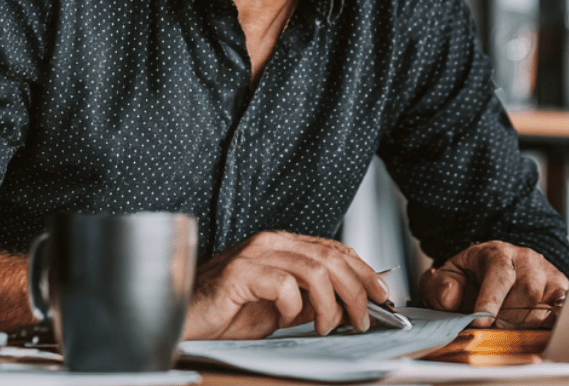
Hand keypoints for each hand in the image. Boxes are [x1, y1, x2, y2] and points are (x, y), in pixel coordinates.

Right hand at [182, 231, 389, 340]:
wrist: (186, 320)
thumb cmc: (228, 313)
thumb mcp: (282, 308)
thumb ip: (312, 300)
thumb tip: (351, 304)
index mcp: (282, 245)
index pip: (335, 249)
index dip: (363, 270)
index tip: (381, 293)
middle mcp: (271, 242)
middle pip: (331, 258)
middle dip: (356, 290)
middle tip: (363, 318)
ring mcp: (254, 254)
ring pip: (314, 271)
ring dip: (331, 304)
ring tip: (327, 326)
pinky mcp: (240, 273)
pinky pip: (284, 286)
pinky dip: (294, 308)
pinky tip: (287, 320)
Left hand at [419, 241, 568, 327]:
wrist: (496, 268)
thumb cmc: (472, 277)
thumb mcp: (448, 276)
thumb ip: (439, 285)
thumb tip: (450, 295)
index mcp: (496, 253)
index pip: (499, 273)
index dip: (491, 299)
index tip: (481, 321)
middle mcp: (526, 260)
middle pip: (525, 294)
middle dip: (507, 318)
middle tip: (492, 330)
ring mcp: (547, 275)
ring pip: (543, 307)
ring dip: (525, 326)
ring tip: (508, 329)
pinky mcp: (561, 291)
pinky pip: (560, 313)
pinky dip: (550, 326)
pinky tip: (536, 332)